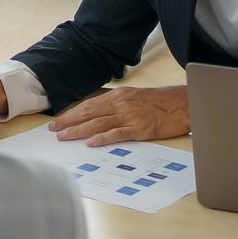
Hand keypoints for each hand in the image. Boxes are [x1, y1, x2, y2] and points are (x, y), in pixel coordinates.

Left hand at [49, 85, 188, 146]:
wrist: (183, 104)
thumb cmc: (160, 102)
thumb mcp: (134, 97)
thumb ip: (117, 104)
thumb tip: (98, 113)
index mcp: (118, 96)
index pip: (89, 105)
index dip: (72, 113)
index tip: (58, 121)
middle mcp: (121, 104)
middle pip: (89, 113)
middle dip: (69, 121)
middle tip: (54, 130)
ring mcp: (130, 117)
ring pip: (98, 123)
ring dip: (79, 130)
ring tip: (64, 137)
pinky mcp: (140, 129)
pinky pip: (117, 134)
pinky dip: (102, 138)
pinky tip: (91, 142)